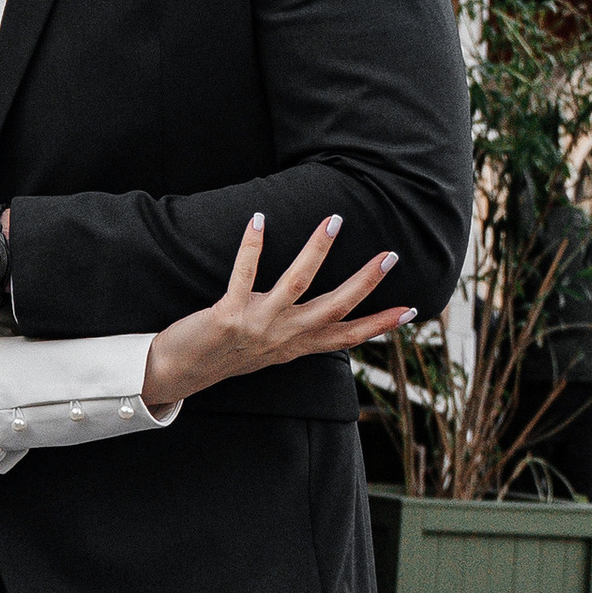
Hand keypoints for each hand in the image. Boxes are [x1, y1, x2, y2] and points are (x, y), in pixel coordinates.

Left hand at [143, 211, 412, 409]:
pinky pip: (243, 275)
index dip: (380, 325)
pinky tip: (260, 220)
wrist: (179, 372)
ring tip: (334, 221)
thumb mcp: (271, 347)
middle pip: (333, 308)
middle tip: (389, 255)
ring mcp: (258, 326)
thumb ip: (298, 332)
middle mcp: (283, 337)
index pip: (347, 336)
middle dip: (364, 283)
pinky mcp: (229, 316)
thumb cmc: (226, 353)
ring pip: (296, 285)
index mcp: (296, 345)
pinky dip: (253, 246)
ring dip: (317, 252)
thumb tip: (325, 314)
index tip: (412, 310)